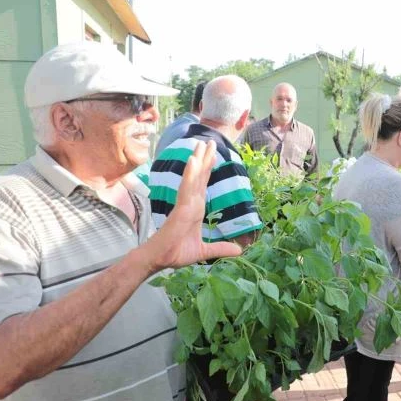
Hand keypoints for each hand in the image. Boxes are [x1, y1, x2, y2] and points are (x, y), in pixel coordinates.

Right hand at [142, 140, 241, 271]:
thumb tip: (239, 251)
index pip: (203, 185)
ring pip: (194, 177)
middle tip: (210, 141)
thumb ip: (221, 248)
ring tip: (202, 143)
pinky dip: (190, 174)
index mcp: (196, 209)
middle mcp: (191, 202)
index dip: (208, 169)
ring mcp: (186, 203)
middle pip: (200, 176)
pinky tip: (193, 160)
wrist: (160, 259)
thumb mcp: (205, 251)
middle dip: (205, 158)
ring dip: (198, 160)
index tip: (213, 155)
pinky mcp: (181, 207)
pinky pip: (187, 188)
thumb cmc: (176, 253)